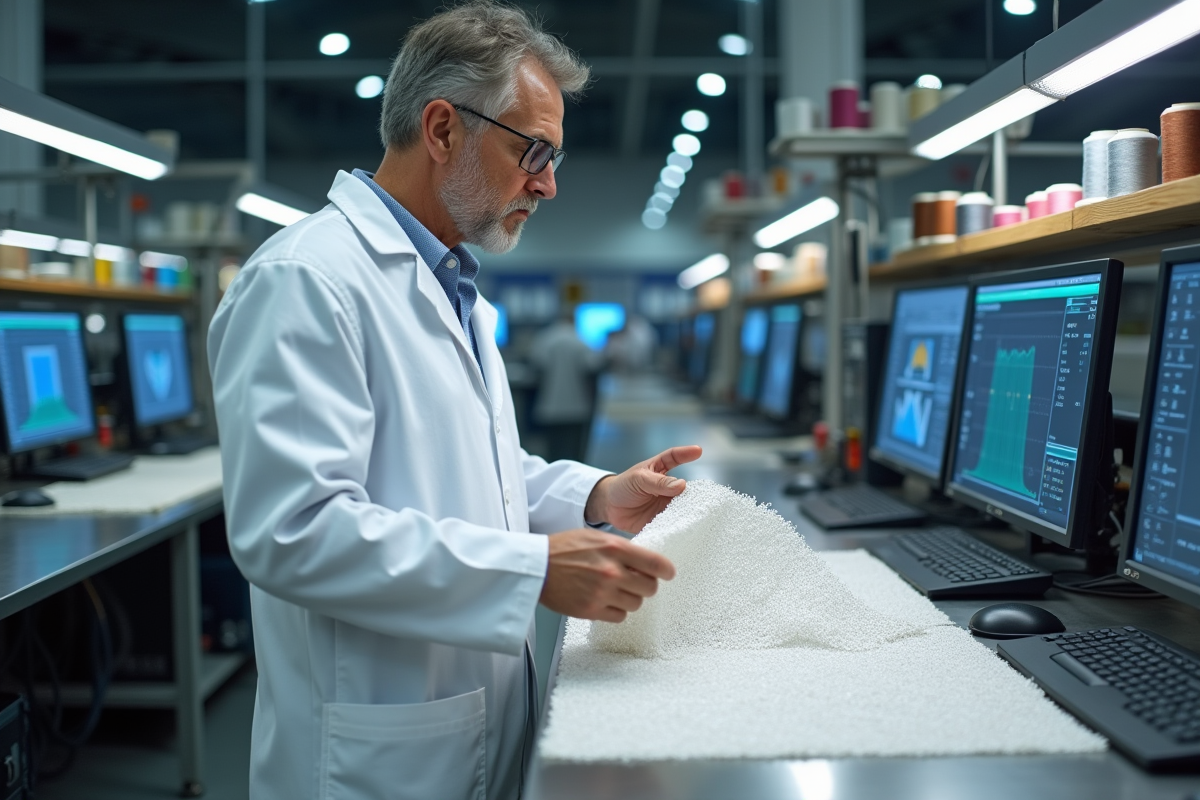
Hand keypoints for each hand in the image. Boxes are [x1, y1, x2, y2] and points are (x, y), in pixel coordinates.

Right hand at [539, 529, 675, 621]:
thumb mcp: (595, 537)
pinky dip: (616, 610)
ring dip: (630, 598)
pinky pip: (619, 616)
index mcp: (614, 548)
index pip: (655, 563)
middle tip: (637, 582)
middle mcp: (611, 571)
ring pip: (636, 604)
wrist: (535, 567)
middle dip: (646, 585)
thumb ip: (621, 548)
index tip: (668, 573)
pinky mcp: (591, 611)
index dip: (666, 570)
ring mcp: (601, 593)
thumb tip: (644, 561)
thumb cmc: (562, 549)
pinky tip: (605, 600)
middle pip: (650, 588)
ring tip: (616, 590)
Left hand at [584, 445, 701, 532]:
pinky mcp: (662, 520)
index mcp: (659, 470)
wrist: (610, 508)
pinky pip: (673, 522)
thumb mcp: (638, 479)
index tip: (698, 450)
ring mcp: (665, 504)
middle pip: (684, 487)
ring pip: (682, 506)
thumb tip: (682, 485)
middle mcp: (666, 487)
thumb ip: (658, 482)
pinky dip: (679, 524)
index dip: (686, 453)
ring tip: (698, 513)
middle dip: (694, 491)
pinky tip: (686, 527)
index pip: (674, 458)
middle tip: (703, 495)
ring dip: (689, 509)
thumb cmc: (623, 487)